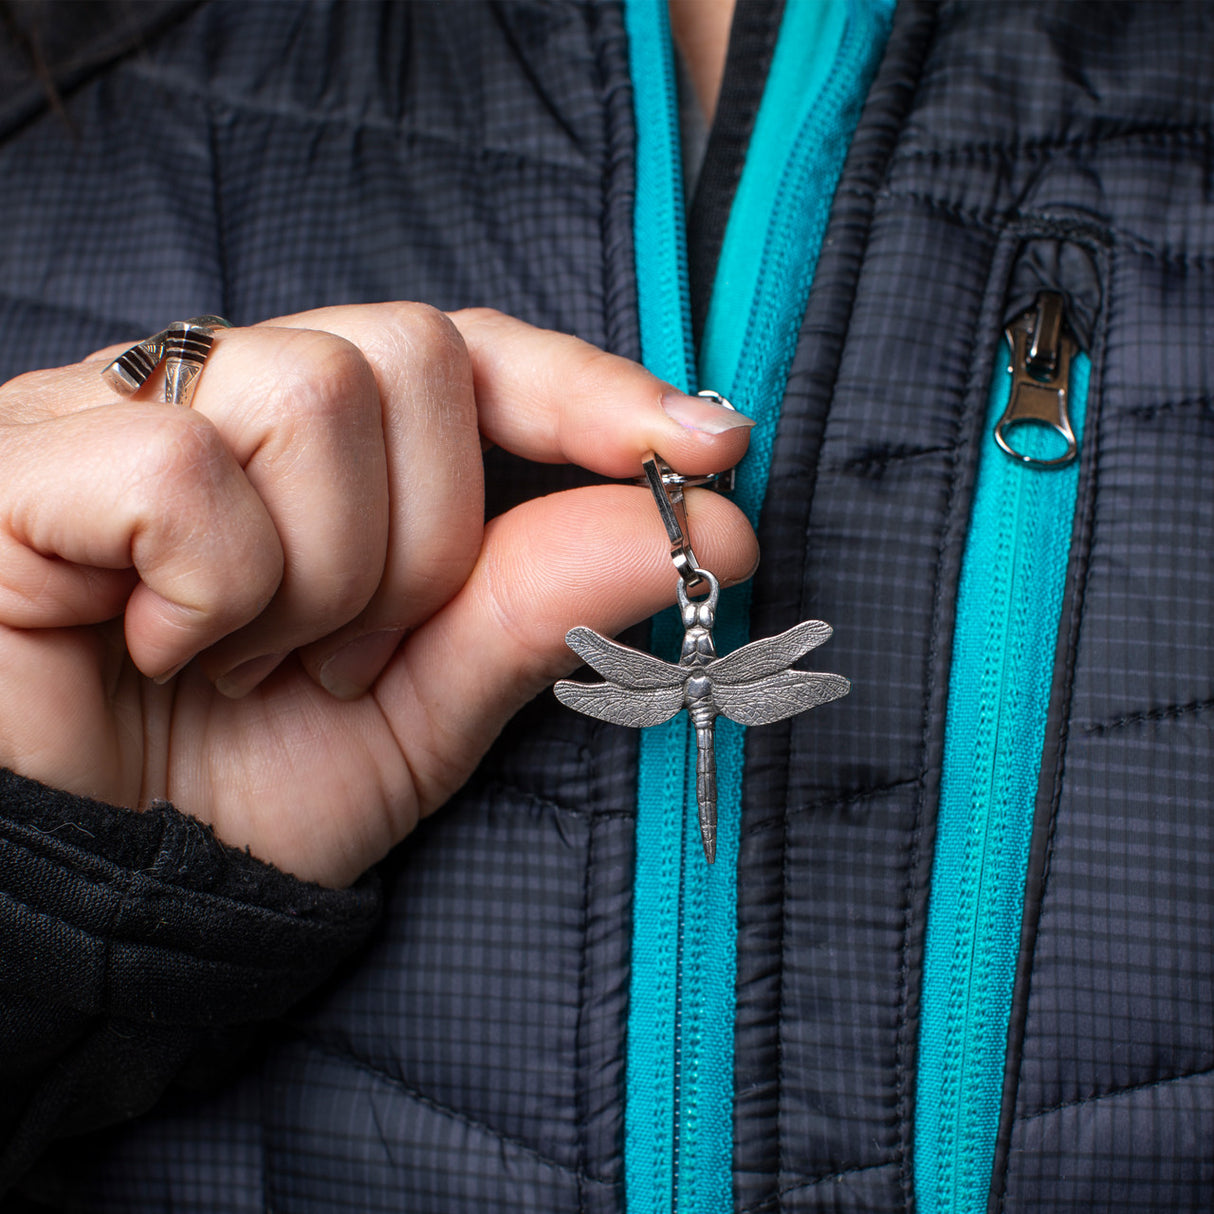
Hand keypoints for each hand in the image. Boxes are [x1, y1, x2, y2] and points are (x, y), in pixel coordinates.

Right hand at [0, 305, 757, 885]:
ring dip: (323, 578)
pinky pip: (185, 474)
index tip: (709, 447)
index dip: (589, 391)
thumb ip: (545, 604)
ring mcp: (112, 413)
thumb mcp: (426, 709)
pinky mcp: (19, 461)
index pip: (469, 355)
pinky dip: (215, 593)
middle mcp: (218, 398)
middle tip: (347, 659)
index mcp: (313, 448)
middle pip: (407, 355)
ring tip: (250, 664)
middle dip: (425, 542)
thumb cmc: (239, 793)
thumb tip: (720, 520)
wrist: (75, 896)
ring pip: (313, 392)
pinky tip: (157, 651)